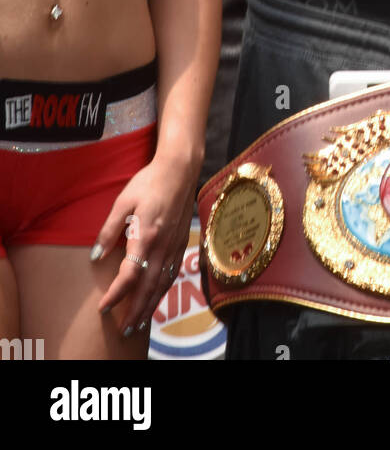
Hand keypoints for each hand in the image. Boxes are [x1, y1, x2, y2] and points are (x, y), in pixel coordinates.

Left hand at [92, 153, 198, 335]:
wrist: (180, 170)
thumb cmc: (149, 182)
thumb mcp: (123, 201)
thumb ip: (110, 230)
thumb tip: (96, 256)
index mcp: (146, 235)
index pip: (130, 274)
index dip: (116, 294)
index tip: (103, 307)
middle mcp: (162, 246)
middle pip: (149, 287)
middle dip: (135, 310)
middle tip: (124, 331)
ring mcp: (174, 246)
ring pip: (162, 284)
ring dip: (150, 306)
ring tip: (139, 323)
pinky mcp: (181, 243)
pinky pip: (172, 274)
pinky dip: (163, 291)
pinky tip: (156, 298)